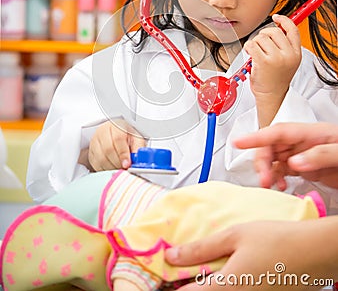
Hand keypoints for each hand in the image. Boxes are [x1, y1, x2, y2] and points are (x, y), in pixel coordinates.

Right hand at [88, 119, 145, 170]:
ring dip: (112, 167)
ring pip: (101, 159)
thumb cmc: (127, 136)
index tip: (127, 164)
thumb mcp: (137, 138)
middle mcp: (102, 132)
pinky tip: (113, 168)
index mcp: (115, 126)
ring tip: (120, 168)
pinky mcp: (91, 153)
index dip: (123, 154)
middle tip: (125, 168)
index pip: (117, 139)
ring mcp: (94, 142)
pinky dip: (106, 170)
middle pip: (108, 150)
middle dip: (118, 162)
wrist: (116, 134)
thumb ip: (138, 148)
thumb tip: (138, 159)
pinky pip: (96, 165)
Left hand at [165, 218, 337, 289]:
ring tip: (200, 270)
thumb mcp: (235, 235)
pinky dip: (219, 285)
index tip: (159, 278)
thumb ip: (201, 248)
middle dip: (185, 285)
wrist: (314, 252)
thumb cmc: (277, 240)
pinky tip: (222, 272)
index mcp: (225, 288)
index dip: (168, 287)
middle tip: (177, 272)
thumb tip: (172, 256)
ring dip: (204, 285)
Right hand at [234, 122, 337, 188]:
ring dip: (267, 172)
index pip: (276, 132)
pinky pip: (282, 170)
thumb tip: (294, 162)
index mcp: (309, 133)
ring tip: (269, 185)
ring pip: (273, 160)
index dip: (255, 136)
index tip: (238, 142)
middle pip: (270, 147)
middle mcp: (302, 142)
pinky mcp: (305, 166)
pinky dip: (276, 179)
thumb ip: (320, 154)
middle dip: (261, 161)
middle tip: (263, 179)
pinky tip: (280, 186)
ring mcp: (302, 154)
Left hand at [244, 14, 301, 126]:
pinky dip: (248, 47)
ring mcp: (276, 58)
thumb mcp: (288, 61)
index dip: (284, 20)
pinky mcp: (263, 61)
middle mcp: (288, 55)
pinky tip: (250, 54)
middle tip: (261, 46)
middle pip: (273, 31)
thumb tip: (277, 27)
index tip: (276, 17)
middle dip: (263, 35)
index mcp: (296, 53)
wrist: (271, 95)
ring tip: (257, 54)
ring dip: (255, 44)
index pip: (293, 30)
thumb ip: (285, 46)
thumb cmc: (275, 79)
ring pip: (261, 38)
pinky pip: (252, 45)